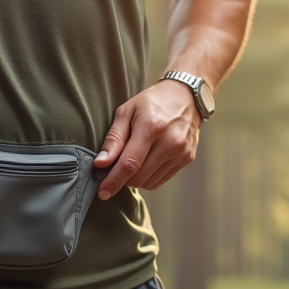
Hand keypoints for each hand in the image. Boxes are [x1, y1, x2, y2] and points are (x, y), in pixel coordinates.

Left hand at [94, 79, 201, 199]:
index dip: (113, 181)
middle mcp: (170, 142)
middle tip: (114, 169)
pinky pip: (160, 179)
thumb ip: (113, 139)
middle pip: (139, 176)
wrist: (186, 96)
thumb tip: (101, 164)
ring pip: (149, 182)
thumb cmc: (151, 102)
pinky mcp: (187, 158)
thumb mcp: (126, 112)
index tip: (102, 192)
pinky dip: (148, 177)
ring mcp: (181, 152)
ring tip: (132, 161)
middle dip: (122, 178)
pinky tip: (145, 163)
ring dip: (135, 178)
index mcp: (152, 127)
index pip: (129, 164)